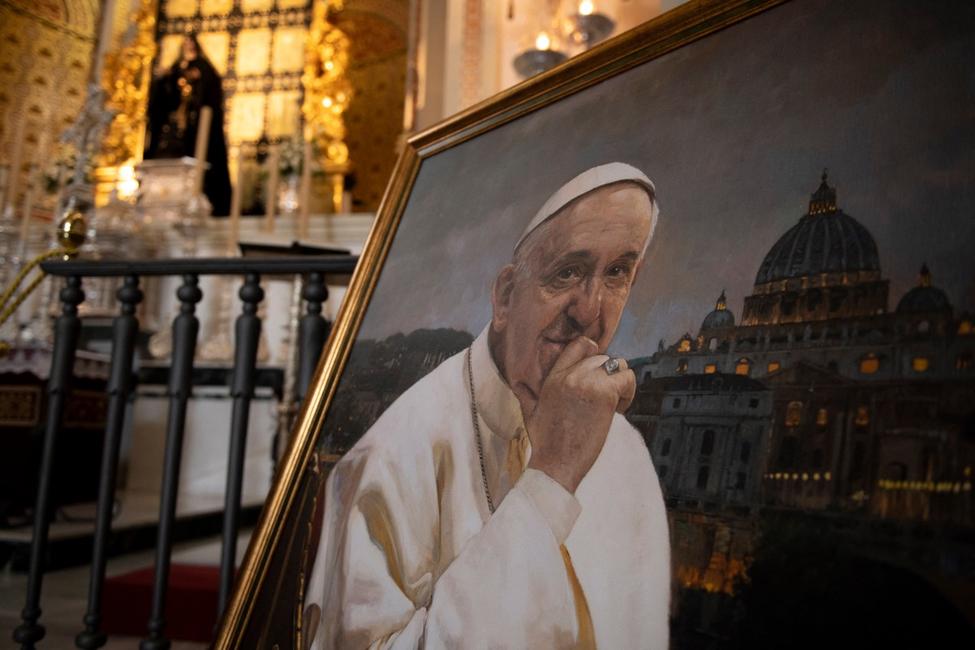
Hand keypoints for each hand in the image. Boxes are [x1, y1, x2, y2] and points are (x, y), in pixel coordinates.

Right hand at [525, 337, 635, 492]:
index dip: (593, 354)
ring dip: (621, 383)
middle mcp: (569, 375)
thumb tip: (518, 383)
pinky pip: (627, 380)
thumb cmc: (545, 444)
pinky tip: (619, 411)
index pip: (579, 345)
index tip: (597, 376)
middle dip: (608, 377)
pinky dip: (629, 393)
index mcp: (553, 377)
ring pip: (618, 365)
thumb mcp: (529, 412)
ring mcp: (587, 383)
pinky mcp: (604, 395)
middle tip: (605, 400)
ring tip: (614, 405)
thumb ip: (525, 393)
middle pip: (602, 357)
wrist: (555, 465)